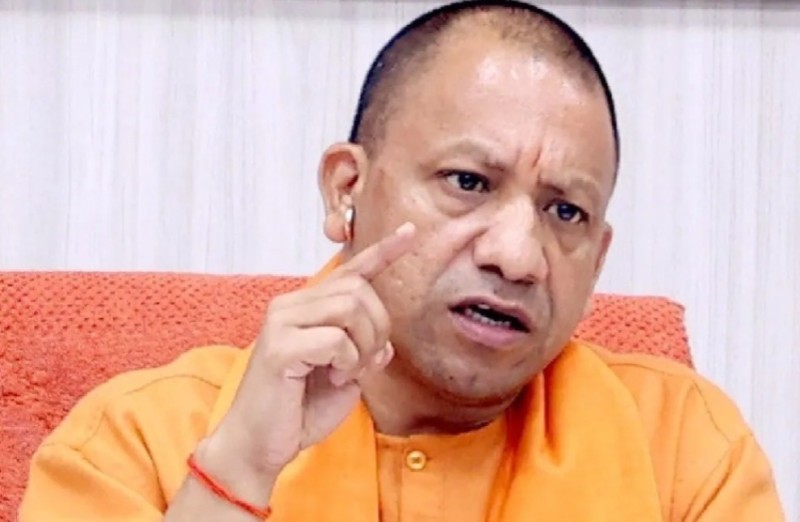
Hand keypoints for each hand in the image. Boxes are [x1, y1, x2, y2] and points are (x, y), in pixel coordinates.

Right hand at [201, 222, 415, 484]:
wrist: (261, 446)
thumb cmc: (299, 410)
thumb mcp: (346, 376)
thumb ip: (364, 351)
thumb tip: (386, 343)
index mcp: (306, 308)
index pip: (350, 270)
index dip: (383, 251)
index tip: (410, 231)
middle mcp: (290, 305)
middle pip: (359, 290)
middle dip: (378, 328)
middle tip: (364, 363)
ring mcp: (281, 322)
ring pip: (351, 308)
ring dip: (363, 346)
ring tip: (347, 372)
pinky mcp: (280, 346)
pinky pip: (337, 339)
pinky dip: (349, 363)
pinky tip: (335, 379)